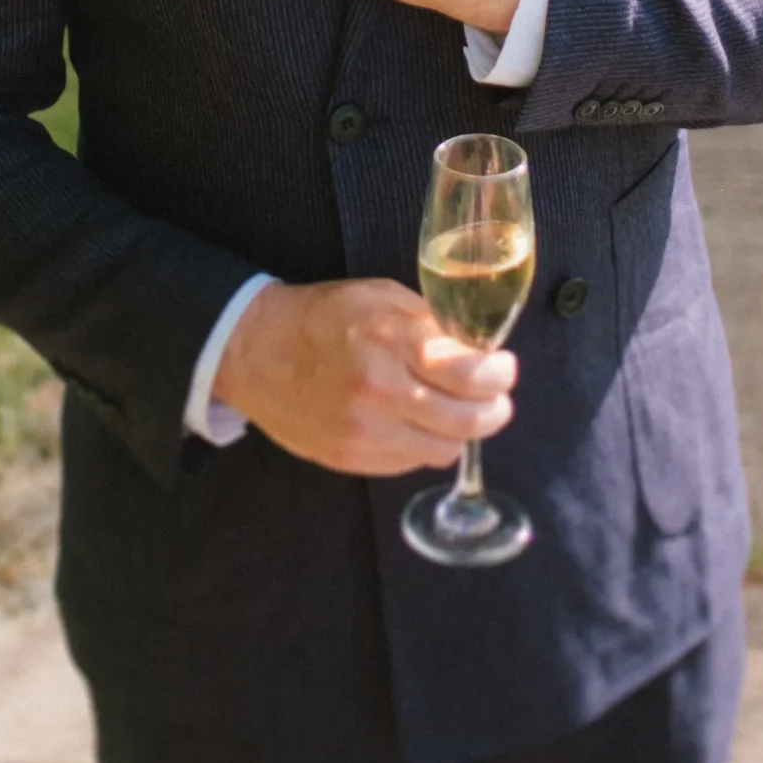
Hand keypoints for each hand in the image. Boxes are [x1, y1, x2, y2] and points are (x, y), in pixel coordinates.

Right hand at [212, 277, 517, 475]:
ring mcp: (363, 432)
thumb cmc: (326, 316)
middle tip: (494, 398)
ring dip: (457, 431)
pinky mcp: (350, 459)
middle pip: (466, 422)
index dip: (499, 376)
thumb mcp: (383, 298)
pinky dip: (421, 444)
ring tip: (451, 408)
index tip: (504, 368)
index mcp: (391, 340)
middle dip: (492, 410)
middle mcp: (379, 391)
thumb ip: (433, 326)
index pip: (469, 375)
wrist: (258, 351)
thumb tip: (480, 352)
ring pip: (442, 450)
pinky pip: (409, 463)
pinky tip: (411, 420)